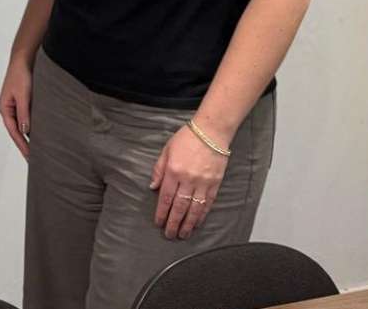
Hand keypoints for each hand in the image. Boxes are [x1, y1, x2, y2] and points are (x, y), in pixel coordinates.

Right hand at [0, 49, 34, 157]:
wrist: (24, 58)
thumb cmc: (21, 75)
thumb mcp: (23, 95)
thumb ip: (24, 113)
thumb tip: (25, 130)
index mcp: (4, 108)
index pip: (13, 131)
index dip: (22, 145)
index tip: (30, 157)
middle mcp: (9, 109)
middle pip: (16, 130)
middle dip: (24, 144)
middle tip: (34, 159)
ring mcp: (16, 105)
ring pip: (22, 124)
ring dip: (29, 135)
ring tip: (39, 149)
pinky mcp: (24, 101)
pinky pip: (27, 117)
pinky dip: (33, 125)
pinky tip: (40, 132)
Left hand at [150, 124, 229, 238]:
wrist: (211, 132)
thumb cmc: (186, 138)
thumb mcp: (166, 150)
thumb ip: (158, 170)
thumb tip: (153, 187)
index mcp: (173, 171)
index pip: (166, 197)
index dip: (162, 212)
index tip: (158, 222)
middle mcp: (188, 179)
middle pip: (179, 207)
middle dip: (174, 223)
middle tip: (170, 235)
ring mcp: (203, 183)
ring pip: (194, 209)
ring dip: (188, 223)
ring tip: (183, 234)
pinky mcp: (215, 184)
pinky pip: (208, 203)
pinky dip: (202, 215)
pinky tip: (197, 223)